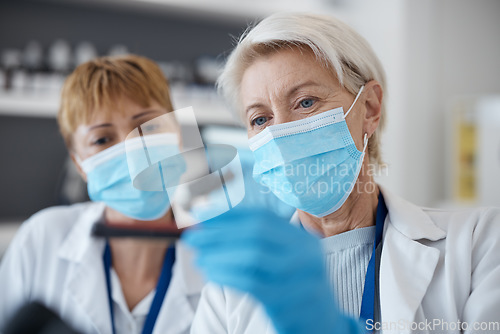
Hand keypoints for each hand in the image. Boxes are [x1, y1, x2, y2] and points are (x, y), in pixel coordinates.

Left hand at [182, 207, 362, 333]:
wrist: (321, 325)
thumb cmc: (291, 288)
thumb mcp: (283, 260)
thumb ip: (254, 242)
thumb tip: (209, 224)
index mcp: (303, 239)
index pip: (262, 217)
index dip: (229, 214)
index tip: (200, 215)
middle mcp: (307, 254)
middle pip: (256, 233)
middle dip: (219, 233)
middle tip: (191, 237)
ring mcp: (301, 278)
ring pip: (253, 257)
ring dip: (219, 255)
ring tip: (198, 258)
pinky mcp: (289, 303)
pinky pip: (251, 283)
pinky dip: (226, 275)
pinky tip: (211, 274)